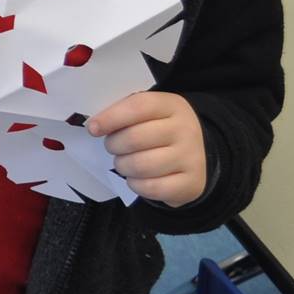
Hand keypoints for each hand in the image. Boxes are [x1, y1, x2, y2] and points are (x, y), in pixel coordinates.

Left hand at [89, 91, 206, 204]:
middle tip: (113, 147)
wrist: (200, 156)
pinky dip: (136, 185)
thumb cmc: (161, 131)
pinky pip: (151, 188)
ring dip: (123, 166)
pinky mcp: (191, 183)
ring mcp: (191, 158)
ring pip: (141, 165)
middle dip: (114, 145)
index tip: (93, 128)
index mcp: (172, 106)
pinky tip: (136, 178)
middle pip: (135, 138)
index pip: (138, 106)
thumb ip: (124, 114)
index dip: (111, 117)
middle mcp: (186, 130)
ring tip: (124, 162)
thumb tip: (95, 126)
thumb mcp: (149, 114)